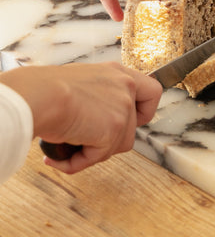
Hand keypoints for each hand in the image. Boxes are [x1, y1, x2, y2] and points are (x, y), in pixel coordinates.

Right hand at [0, 62, 161, 173]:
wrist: (41, 95)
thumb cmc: (47, 88)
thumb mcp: (80, 83)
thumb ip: (97, 97)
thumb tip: (91, 119)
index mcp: (118, 73)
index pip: (152, 92)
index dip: (144, 112)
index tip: (127, 121)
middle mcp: (125, 87)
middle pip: (132, 127)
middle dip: (108, 140)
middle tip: (84, 141)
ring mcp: (123, 108)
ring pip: (118, 145)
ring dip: (93, 152)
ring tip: (67, 148)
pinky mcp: (114, 128)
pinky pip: (99, 156)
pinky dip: (78, 162)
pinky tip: (59, 158)